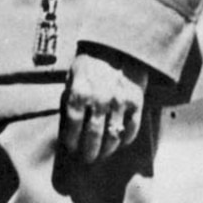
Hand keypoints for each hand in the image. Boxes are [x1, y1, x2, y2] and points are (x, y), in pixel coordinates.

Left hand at [59, 46, 150, 165]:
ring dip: (106, 150)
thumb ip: (71, 99)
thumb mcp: (73, 76)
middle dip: (88, 151)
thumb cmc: (91, 61)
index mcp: (79, 93)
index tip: (71, 148)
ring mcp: (119, 102)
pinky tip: (120, 142)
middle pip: (92, 136)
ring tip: (102, 154)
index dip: (71, 141)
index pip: (72, 127)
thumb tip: (67, 125)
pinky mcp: (136, 102)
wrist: (119, 44)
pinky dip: (125, 139)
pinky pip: (131, 128)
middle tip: (87, 158)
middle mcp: (99, 100)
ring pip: (112, 136)